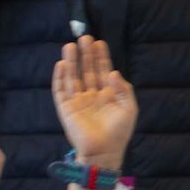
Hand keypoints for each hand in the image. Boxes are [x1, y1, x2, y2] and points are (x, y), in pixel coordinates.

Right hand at [51, 36, 134, 171]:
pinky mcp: (66, 109)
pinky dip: (60, 77)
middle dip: (85, 54)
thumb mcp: (129, 108)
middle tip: (84, 37)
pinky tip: (62, 64)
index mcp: (107, 94)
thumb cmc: (119, 132)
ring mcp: (78, 101)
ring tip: (70, 45)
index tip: (99, 42)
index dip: (100, 57)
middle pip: (86, 70)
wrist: (104, 151)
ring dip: (71, 61)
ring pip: (73, 77)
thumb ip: (124, 89)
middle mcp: (91, 95)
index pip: (102, 70)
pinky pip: (61, 90)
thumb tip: (113, 72)